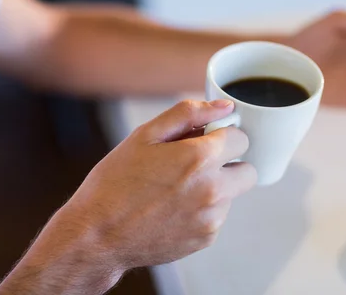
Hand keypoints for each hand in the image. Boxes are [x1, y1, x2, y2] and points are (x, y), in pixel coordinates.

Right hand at [0, 100, 255, 294]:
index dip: (223, 136)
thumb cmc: (115, 183)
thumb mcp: (145, 136)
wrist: (96, 237)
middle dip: (230, 163)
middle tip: (198, 165)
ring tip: (178, 189)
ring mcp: (212, 217)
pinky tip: (174, 208)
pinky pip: (218, 215)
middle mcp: (213, 190)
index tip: (206, 141)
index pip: (242, 139)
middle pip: (249, 169)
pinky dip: (205, 210)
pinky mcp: (206, 238)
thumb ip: (189, 114)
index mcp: (200, 158)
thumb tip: (223, 106)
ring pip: (233, 193)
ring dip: (217, 187)